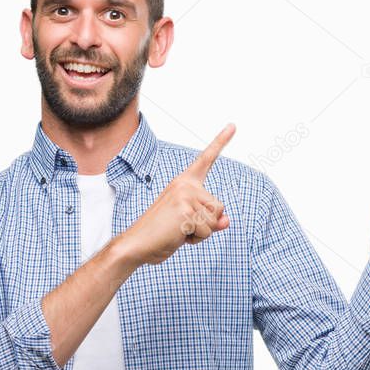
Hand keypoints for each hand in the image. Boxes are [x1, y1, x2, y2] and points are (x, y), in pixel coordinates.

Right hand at [120, 123, 235, 265]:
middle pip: (219, 207)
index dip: (221, 142)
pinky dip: (195, 239)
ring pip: (215, 220)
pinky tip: (177, 234)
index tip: (233, 125)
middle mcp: (185, 184)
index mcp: (184, 182)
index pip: (206, 159)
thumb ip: (209, 220)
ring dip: (201, 233)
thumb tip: (226, 220)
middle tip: (181, 226)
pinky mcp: (185, 210)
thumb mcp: (189, 224)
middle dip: (206, 224)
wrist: (137, 243)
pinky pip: (206, 230)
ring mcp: (185, 195)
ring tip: (178, 230)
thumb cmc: (162, 234)